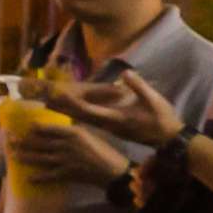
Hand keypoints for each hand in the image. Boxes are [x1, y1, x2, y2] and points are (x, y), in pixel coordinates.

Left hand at [7, 120, 121, 187]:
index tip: (21, 127)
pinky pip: (47, 176)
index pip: (45, 128)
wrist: (114, 171)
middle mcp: (66, 145)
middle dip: (21, 142)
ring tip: (13, 156)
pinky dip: (37, 177)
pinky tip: (27, 178)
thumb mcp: (89, 136)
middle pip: (38, 143)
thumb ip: (73, 132)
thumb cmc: (104, 151)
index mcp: (72, 133)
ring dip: (24, 157)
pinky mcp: (66, 173)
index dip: (31, 128)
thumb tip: (57, 129)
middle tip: (9, 140)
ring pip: (38, 158)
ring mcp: (65, 160)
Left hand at [56, 71, 176, 149]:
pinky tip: (72, 113)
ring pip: (82, 120)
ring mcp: (109, 128)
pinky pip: (90, 122)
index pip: (88, 109)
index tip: (56, 94)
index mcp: (115, 117)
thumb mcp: (153, 100)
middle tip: (43, 99)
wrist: (168, 138)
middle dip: (62, 107)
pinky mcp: (112, 128)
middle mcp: (107, 124)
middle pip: (79, 116)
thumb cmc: (162, 119)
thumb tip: (125, 73)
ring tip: (49, 105)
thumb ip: (138, 86)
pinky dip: (78, 117)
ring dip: (67, 113)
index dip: (71, 102)